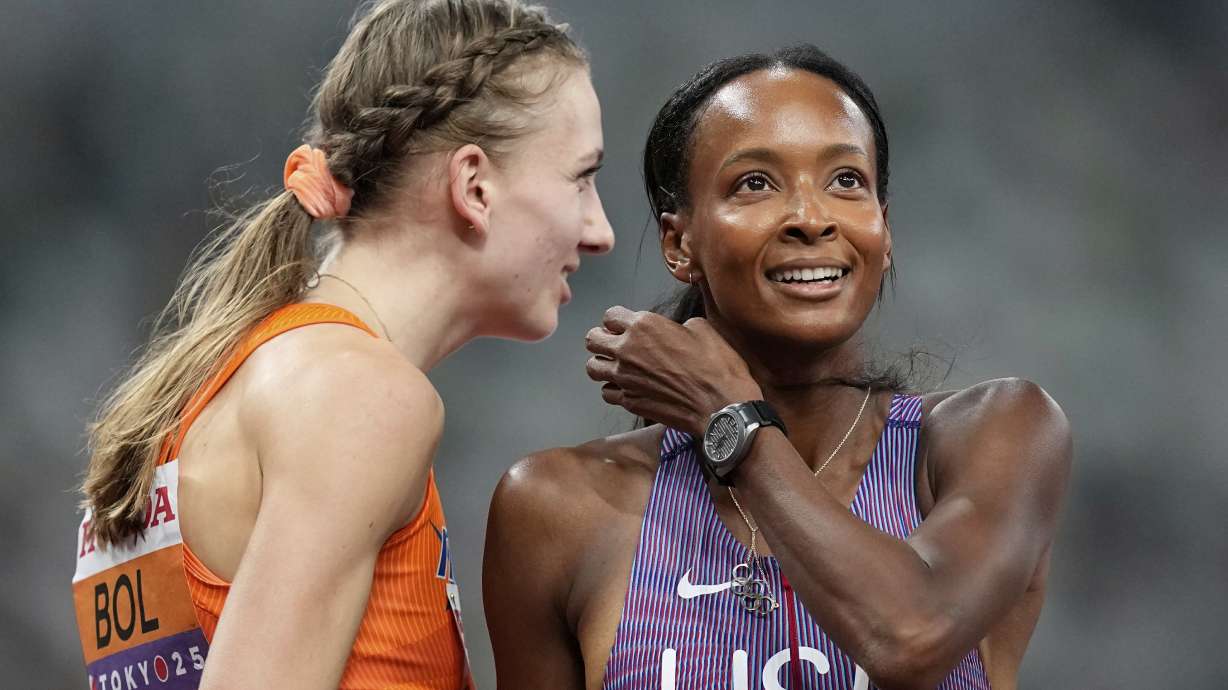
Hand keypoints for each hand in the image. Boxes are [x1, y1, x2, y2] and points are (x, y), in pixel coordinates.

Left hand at [584, 306, 762, 435]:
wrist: (720, 404)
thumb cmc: (715, 364)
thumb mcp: (700, 328)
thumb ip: (674, 325)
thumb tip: (670, 331)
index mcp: (643, 325)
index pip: (610, 315)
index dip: (618, 320)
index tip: (626, 326)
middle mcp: (627, 350)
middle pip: (592, 340)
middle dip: (602, 339)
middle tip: (616, 343)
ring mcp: (624, 378)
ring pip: (592, 367)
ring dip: (603, 364)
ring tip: (617, 366)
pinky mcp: (629, 401)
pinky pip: (606, 392)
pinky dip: (613, 388)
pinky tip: (627, 387)